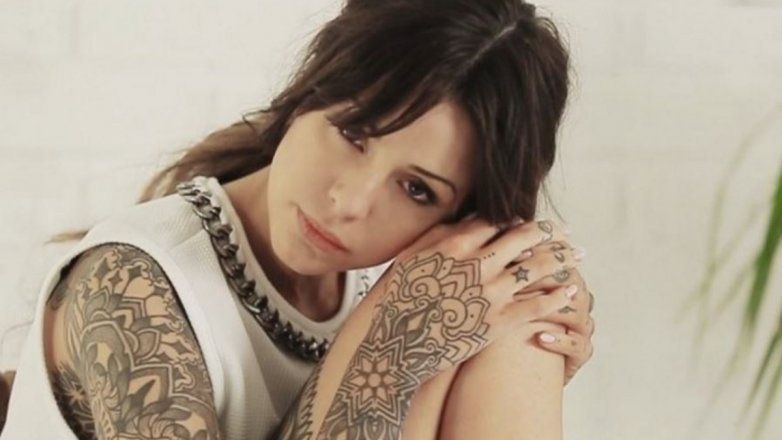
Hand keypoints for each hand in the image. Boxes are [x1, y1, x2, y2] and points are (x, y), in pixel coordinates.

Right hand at [367, 214, 582, 382]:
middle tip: (562, 230)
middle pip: (523, 238)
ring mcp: (490, 293)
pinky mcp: (498, 323)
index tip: (527, 220)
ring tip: (576, 254)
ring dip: (562, 257)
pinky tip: (571, 290)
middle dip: (547, 231)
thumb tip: (462, 220)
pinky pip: (537, 305)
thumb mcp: (409, 258)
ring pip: (538, 268)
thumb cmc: (395, 300)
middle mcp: (478, 264)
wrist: (395, 345)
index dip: (516, 218)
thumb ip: (437, 236)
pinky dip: (558, 296)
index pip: (496, 221)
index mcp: (455, 244)